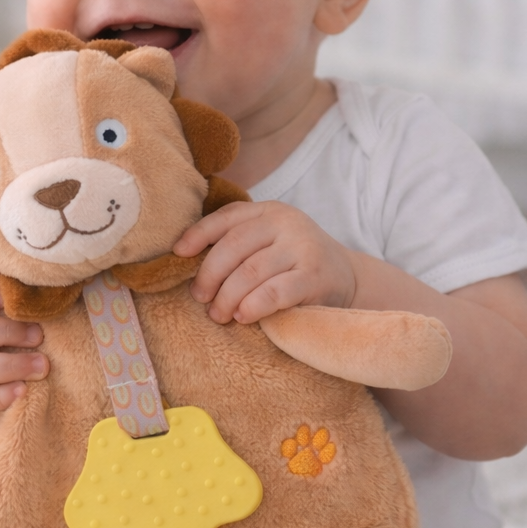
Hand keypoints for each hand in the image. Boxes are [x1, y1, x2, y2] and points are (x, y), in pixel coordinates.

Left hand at [172, 201, 357, 324]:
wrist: (348, 280)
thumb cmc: (294, 265)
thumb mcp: (268, 244)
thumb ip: (237, 244)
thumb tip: (184, 257)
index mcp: (269, 211)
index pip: (226, 217)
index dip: (198, 234)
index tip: (178, 254)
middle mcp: (286, 223)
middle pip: (233, 246)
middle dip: (210, 275)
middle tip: (200, 298)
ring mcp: (303, 247)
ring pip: (250, 271)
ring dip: (227, 296)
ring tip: (218, 314)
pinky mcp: (315, 277)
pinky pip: (274, 291)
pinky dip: (253, 305)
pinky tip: (243, 316)